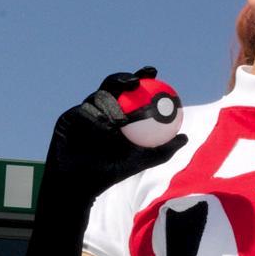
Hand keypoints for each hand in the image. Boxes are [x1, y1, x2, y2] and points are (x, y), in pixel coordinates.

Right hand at [47, 66, 186, 196]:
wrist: (82, 182)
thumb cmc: (112, 173)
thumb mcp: (142, 160)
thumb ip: (163, 150)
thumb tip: (185, 138)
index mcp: (118, 114)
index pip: (130, 91)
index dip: (141, 77)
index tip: (154, 72)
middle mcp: (101, 110)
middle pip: (112, 86)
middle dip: (123, 77)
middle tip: (137, 80)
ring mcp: (85, 113)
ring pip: (98, 98)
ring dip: (111, 104)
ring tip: (122, 117)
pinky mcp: (69, 118)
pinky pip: (84, 112)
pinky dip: (96, 117)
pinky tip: (107, 125)